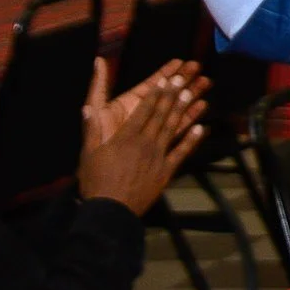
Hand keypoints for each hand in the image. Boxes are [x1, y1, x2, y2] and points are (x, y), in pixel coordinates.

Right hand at [77, 58, 207, 214]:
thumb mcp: (89, 154)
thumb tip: (87, 108)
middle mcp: (145, 143)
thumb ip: (91, 129)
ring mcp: (158, 156)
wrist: (111, 210)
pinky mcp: (166, 171)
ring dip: (184, 110)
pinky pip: (181, 152)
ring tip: (192, 94)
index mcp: (126, 137)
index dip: (155, 93)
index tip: (164, 79)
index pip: (144, 110)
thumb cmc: (97, 182)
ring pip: (173, 128)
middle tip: (182, 79)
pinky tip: (201, 127)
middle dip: (172, 95)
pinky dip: (192, 139)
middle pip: (161, 114)